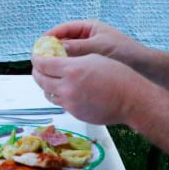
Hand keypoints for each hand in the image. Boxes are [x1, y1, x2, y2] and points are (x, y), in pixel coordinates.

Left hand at [32, 52, 149, 124]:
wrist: (133, 100)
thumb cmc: (118, 76)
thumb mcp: (93, 58)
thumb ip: (72, 59)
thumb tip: (57, 59)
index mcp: (71, 70)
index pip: (42, 64)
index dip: (36, 58)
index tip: (36, 56)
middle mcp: (67, 87)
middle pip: (40, 79)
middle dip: (37, 71)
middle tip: (38, 67)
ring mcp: (71, 103)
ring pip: (48, 93)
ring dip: (46, 85)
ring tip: (50, 79)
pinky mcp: (76, 113)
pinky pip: (61, 103)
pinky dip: (59, 95)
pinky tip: (65, 90)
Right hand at [44, 19, 142, 63]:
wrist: (146, 69)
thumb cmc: (127, 53)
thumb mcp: (100, 47)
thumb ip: (78, 47)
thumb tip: (57, 49)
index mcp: (89, 28)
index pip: (64, 29)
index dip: (50, 36)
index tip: (39, 44)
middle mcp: (88, 39)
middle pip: (64, 42)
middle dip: (52, 49)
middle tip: (41, 58)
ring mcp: (90, 52)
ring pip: (68, 55)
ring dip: (60, 60)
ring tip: (49, 68)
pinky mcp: (93, 65)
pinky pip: (76, 65)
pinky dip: (68, 69)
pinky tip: (63, 76)